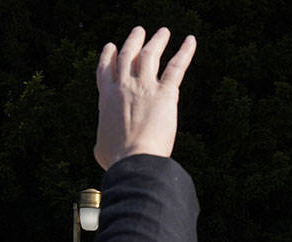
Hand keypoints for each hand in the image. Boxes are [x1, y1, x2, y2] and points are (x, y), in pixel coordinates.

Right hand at [94, 27, 196, 169]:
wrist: (134, 159)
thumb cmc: (117, 159)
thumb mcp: (101, 148)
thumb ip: (102, 140)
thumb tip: (101, 147)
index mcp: (107, 98)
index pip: (106, 69)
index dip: (109, 56)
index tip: (112, 46)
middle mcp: (123, 86)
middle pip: (128, 55)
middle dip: (133, 41)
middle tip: (139, 31)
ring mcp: (144, 87)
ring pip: (150, 55)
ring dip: (157, 41)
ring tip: (163, 32)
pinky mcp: (165, 93)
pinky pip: (176, 67)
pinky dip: (185, 52)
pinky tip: (190, 40)